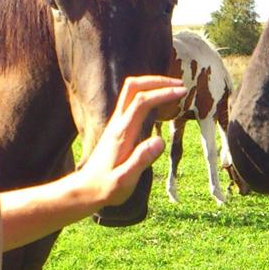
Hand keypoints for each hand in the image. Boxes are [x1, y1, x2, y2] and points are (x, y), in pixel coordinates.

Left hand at [77, 75, 185, 208]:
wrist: (86, 189)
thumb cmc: (106, 187)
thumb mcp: (125, 180)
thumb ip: (141, 160)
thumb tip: (160, 141)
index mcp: (123, 133)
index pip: (142, 101)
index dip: (162, 92)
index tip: (182, 92)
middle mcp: (118, 123)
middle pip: (134, 86)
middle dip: (157, 81)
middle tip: (180, 84)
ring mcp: (116, 123)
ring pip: (131, 90)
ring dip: (152, 84)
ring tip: (173, 89)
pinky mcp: (118, 127)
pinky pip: (131, 100)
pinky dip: (147, 93)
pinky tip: (159, 102)